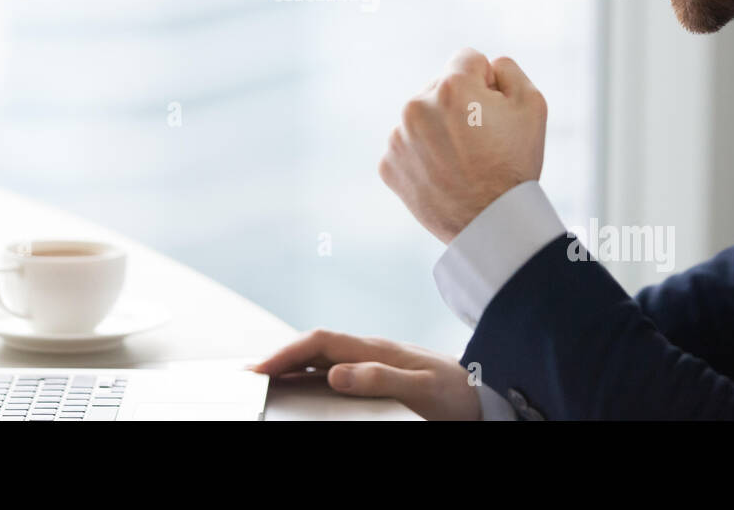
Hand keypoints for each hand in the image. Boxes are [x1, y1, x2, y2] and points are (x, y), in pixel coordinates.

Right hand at [247, 328, 483, 419]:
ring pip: (321, 355)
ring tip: (265, 379)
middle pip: (313, 345)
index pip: (319, 342)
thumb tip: (335, 373)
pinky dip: (309, 372)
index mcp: (374, 349)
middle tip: (249, 376)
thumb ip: (378, 378)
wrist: (484, 390)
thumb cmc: (455, 392)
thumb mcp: (420, 389)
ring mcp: (372, 358)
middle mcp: (369, 349)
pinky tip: (301, 384)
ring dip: (292, 363)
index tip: (260, 370)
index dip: (286, 353)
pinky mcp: (377, 370)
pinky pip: (333, 366)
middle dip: (279, 356)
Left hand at [379, 47, 547, 243]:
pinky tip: (444, 174)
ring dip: (438, 130)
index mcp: (451, 86)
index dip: (487, 83)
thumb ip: (508, 70)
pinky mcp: (388, 165)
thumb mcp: (532, 105)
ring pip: (422, 118)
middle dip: (459, 105)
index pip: (468, 59)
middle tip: (480, 141)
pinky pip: (407, 148)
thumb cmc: (516, 164)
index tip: (492, 111)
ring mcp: (398, 137)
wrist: (492, 225)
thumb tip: (486, 65)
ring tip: (462, 161)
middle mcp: (416, 105)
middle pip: (441, 88)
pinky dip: (423, 157)